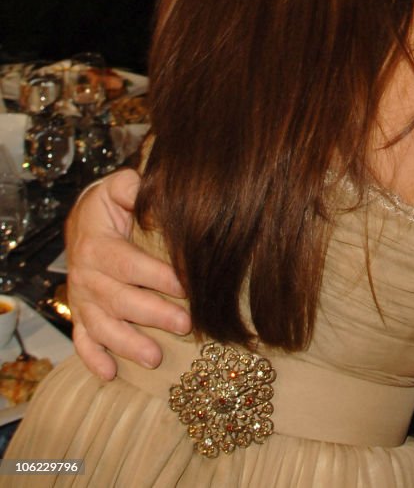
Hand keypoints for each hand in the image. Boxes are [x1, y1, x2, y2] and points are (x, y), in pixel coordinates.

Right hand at [66, 169, 190, 379]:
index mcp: (98, 247)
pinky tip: (110, 374)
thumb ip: (132, 187)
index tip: (185, 286)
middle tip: (185, 324)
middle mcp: (87, 277)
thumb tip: (150, 188)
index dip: (156, 276)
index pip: (129, 264)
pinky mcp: (80, 314)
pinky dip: (93, 359)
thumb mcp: (118, 187)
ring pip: (102, 326)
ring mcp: (83, 299)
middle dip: (152, 314)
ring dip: (127, 344)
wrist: (82, 221)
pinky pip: (82, 340)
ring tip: (155, 358)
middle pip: (119, 300)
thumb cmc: (110, 205)